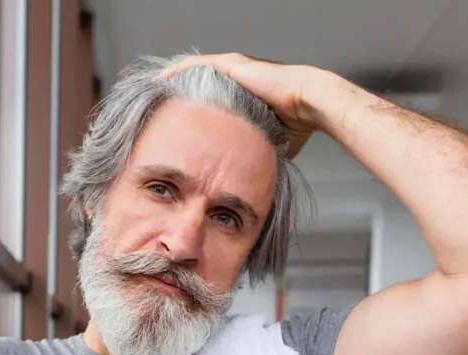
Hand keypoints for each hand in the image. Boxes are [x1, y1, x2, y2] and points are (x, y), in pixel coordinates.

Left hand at [161, 53, 333, 158]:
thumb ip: (257, 151)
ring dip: (176, 80)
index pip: (212, 99)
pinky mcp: (233, 64)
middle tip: (161, 109)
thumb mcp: (270, 140)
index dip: (195, 109)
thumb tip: (251, 176)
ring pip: (196, 71)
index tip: (179, 123)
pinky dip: (180, 69)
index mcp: (245, 95)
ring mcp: (234, 69)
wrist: (309, 103)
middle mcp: (237, 78)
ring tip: (157, 92)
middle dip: (181, 95)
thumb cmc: (298, 123)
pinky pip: (198, 64)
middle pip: (201, 84)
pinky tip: (165, 77)